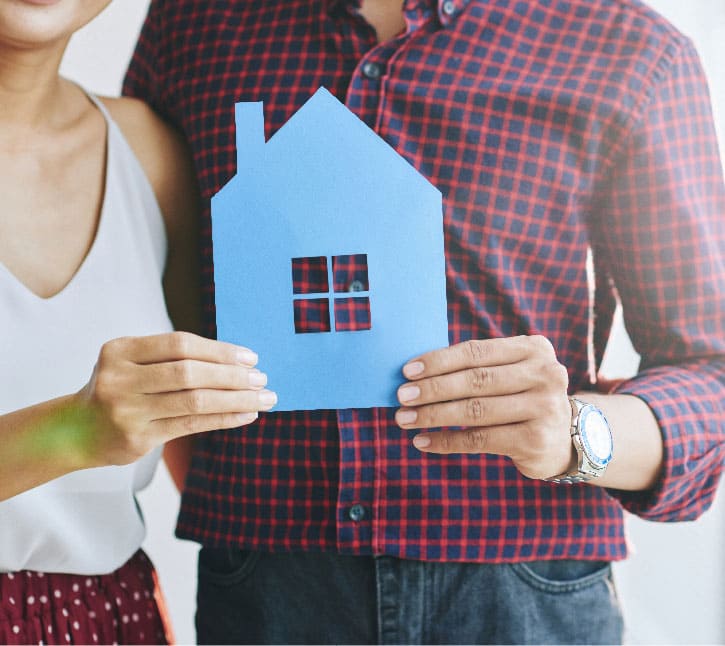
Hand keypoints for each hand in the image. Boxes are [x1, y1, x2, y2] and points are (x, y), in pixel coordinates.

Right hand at [76, 332, 275, 466]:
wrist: (77, 431)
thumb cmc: (119, 389)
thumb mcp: (133, 363)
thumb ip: (173, 358)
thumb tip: (237, 361)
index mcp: (120, 350)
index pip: (180, 344)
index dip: (219, 350)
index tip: (250, 357)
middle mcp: (120, 378)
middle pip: (189, 372)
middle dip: (232, 376)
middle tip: (262, 379)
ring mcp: (126, 410)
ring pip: (194, 401)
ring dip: (236, 399)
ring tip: (263, 398)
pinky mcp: (137, 439)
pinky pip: (191, 425)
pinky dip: (223, 418)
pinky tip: (246, 415)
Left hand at [395, 335, 573, 479]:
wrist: (569, 437)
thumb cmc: (523, 396)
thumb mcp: (511, 372)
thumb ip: (478, 367)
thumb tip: (416, 373)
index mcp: (534, 348)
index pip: (477, 352)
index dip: (439, 361)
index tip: (407, 370)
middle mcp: (544, 374)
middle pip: (475, 380)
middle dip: (432, 388)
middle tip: (401, 396)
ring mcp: (543, 408)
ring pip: (475, 411)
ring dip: (433, 415)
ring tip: (404, 419)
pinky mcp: (535, 440)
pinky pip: (479, 439)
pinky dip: (446, 441)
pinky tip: (423, 441)